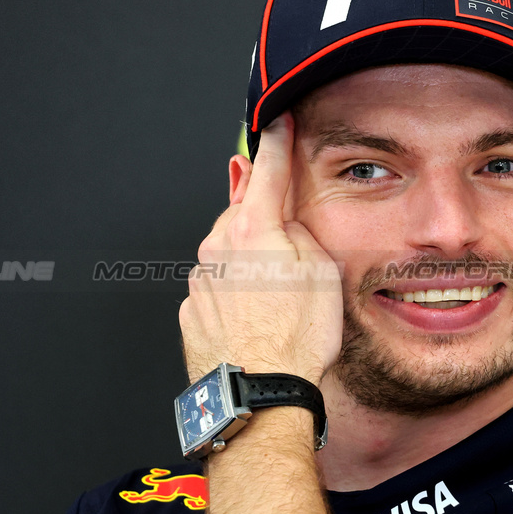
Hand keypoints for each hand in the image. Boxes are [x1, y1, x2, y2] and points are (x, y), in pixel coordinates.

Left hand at [179, 114, 342, 385]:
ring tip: (277, 300)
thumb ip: (300, 233)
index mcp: (253, 229)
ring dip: (248, 262)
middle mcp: (217, 248)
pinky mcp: (191, 310)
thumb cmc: (297, 338)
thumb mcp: (321, 272)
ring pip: (227, 254)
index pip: (267, 170)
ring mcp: (200, 280)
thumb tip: (285, 220)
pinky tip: (256, 319)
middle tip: (290, 246)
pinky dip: (233, 294)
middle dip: (263, 217)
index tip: (278, 121)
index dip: (276, 141)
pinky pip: (215, 289)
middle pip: (243, 214)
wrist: (260, 393)